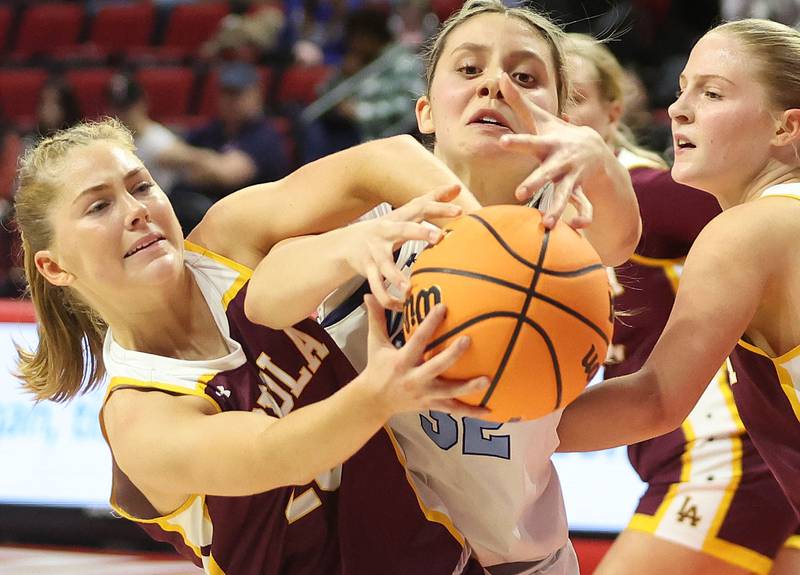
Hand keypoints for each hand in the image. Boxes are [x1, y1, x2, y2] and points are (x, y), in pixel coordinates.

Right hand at [345, 185, 463, 310]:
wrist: (348, 243)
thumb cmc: (388, 227)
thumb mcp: (407, 212)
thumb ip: (432, 199)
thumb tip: (456, 186)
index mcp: (399, 217)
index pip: (421, 207)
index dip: (440, 207)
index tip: (460, 209)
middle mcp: (386, 232)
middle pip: (403, 230)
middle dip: (419, 233)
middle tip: (438, 238)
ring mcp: (375, 252)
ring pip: (385, 266)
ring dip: (395, 277)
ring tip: (408, 289)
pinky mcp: (367, 270)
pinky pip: (377, 287)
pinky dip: (388, 299)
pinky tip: (402, 308)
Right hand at [360, 294, 489, 417]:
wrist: (374, 401)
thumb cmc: (376, 368)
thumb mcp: (375, 344)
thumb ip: (376, 319)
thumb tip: (369, 295)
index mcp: (402, 361)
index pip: (418, 339)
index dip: (430, 323)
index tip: (443, 307)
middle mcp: (414, 378)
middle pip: (436, 366)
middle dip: (452, 355)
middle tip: (468, 340)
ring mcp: (424, 394)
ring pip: (448, 392)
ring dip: (468, 387)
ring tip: (488, 380)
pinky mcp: (431, 405)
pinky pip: (453, 410)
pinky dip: (470, 412)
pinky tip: (489, 411)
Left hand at [497, 73, 604, 228]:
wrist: (594, 148)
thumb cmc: (556, 134)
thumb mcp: (540, 120)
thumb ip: (518, 102)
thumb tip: (500, 76)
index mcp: (548, 144)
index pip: (529, 141)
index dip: (516, 141)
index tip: (502, 142)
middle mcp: (561, 161)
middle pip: (546, 172)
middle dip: (535, 182)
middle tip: (520, 193)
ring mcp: (572, 177)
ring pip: (565, 195)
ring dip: (556, 209)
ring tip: (546, 224)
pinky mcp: (580, 191)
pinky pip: (584, 207)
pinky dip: (582, 218)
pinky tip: (576, 231)